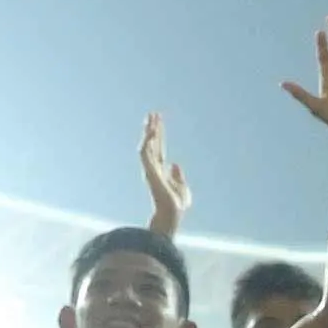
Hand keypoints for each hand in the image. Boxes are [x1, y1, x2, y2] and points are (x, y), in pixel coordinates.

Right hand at [138, 113, 190, 227]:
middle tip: (153, 113)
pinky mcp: (149, 171)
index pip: (159, 147)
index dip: (159, 134)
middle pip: (152, 143)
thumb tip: (174, 163)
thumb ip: (177, 175)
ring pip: (148, 145)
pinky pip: (146, 154)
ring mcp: (151, 169)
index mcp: (161, 169)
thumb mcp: (181, 187)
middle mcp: (154, 167)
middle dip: (152, 128)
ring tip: (151, 118)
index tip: (159, 121)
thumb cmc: (176, 205)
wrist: (172, 213)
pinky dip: (147, 143)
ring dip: (149, 131)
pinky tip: (150, 132)